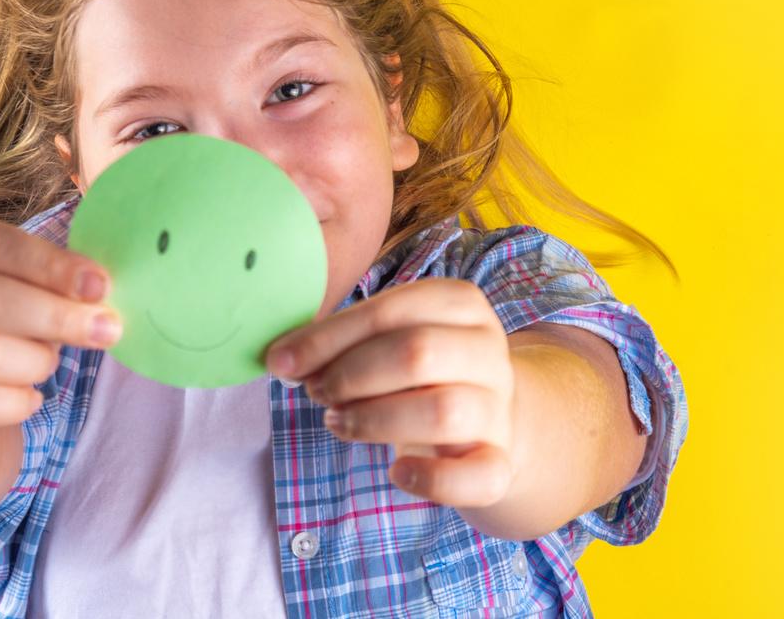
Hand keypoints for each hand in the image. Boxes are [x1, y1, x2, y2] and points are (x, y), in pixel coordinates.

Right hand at [0, 209, 122, 464]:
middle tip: (106, 328)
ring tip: (49, 362)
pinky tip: (29, 398)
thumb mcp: (9, 284)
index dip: (46, 263)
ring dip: (34, 361)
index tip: (99, 285)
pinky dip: (15, 403)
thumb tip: (100, 289)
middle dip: (53, 315)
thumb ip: (46, 276)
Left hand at [263, 277, 515, 508]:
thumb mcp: (389, 340)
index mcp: (458, 304)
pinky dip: (430, 479)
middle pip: (418, 353)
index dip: (328, 338)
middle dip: (350, 375)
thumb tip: (282, 357)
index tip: (281, 362)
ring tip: (338, 423)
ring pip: (443, 411)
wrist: (488, 422)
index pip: (388, 311)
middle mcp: (487, 350)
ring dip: (375, 421)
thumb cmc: (421, 373)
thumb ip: (343, 341)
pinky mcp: (501, 463)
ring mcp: (499, 408)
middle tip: (317, 393)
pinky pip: (476, 476)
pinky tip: (396, 471)